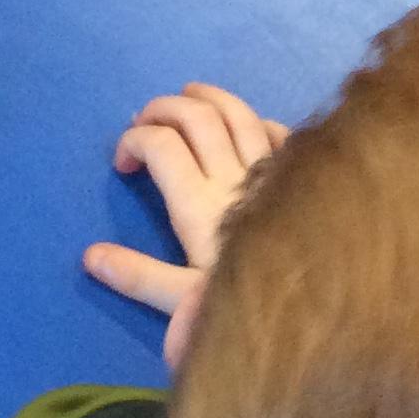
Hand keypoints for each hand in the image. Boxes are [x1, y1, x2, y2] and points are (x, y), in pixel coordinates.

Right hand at [84, 82, 288, 367]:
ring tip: (187, 97)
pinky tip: (247, 128)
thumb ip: (140, 276)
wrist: (328, 320)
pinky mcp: (302, 179)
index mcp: (200, 205)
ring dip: (206, 97)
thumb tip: (91, 257)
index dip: (133, 140)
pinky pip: (280, 134)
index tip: (123, 165)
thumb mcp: (187, 303)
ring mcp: (272, 175)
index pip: (160, 144)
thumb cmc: (254, 309)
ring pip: (238, 113)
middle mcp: (234, 179)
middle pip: (195, 116)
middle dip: (161, 108)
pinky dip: (257, 122)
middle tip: (143, 122)